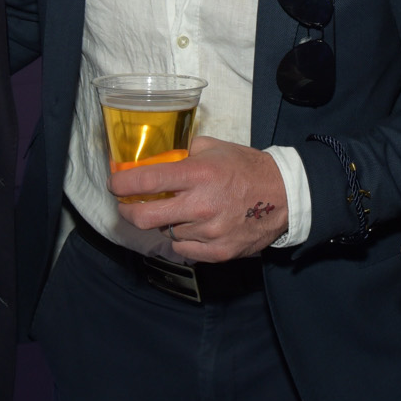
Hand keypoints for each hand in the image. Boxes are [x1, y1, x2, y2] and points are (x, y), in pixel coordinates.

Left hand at [111, 135, 286, 260]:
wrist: (285, 195)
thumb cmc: (247, 168)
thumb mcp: (215, 147)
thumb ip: (185, 153)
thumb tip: (158, 159)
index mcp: (198, 174)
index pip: (145, 181)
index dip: (121, 184)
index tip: (115, 184)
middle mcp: (200, 205)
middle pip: (143, 218)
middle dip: (128, 212)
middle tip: (128, 205)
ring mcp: (209, 232)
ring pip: (167, 232)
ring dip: (166, 222)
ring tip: (180, 211)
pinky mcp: (218, 252)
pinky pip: (184, 249)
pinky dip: (183, 238)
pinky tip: (194, 227)